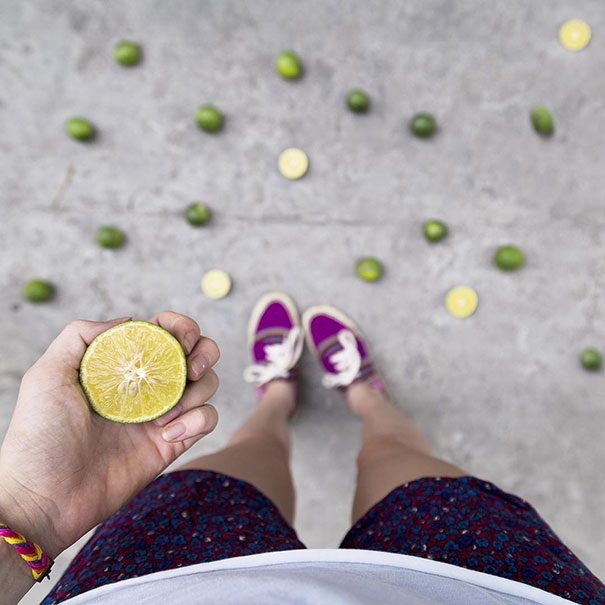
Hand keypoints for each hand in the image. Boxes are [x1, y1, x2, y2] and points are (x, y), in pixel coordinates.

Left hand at [0, 312, 218, 559]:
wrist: (45, 498)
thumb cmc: (39, 437)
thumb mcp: (47, 375)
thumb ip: (81, 335)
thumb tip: (130, 322)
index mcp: (122, 366)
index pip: (163, 333)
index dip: (181, 327)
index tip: (183, 338)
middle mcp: (146, 386)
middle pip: (196, 354)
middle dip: (204, 353)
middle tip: (190, 368)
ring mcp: (161, 414)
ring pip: (207, 385)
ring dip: (199, 390)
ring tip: (167, 411)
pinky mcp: (172, 443)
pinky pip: (206, 420)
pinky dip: (198, 420)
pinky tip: (168, 433)